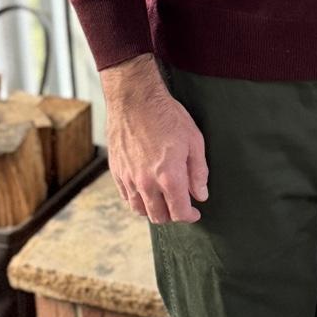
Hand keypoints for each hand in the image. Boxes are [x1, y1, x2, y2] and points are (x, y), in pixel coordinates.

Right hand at [100, 55, 207, 223]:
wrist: (134, 99)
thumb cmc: (167, 116)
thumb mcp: (194, 141)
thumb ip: (198, 172)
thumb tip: (200, 195)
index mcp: (169, 177)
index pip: (179, 212)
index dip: (189, 216)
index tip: (194, 212)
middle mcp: (147, 183)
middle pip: (158, 216)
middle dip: (172, 215)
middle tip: (180, 205)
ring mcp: (129, 178)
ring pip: (140, 210)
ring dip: (153, 209)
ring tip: (163, 199)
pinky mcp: (116, 171)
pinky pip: (126, 196)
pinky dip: (137, 199)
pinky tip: (146, 190)